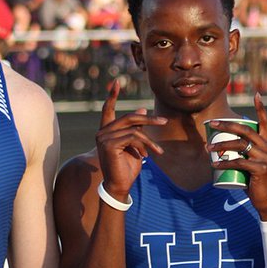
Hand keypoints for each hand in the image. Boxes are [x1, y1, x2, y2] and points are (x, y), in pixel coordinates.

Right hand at [95, 82, 165, 201]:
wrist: (120, 185)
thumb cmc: (127, 166)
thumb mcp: (135, 145)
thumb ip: (136, 128)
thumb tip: (142, 110)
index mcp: (106, 131)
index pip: (107, 109)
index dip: (112, 96)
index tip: (116, 82)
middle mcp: (102, 132)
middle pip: (128, 117)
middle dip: (148, 119)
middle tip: (164, 121)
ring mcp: (103, 138)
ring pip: (134, 129)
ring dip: (149, 140)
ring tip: (156, 152)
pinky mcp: (108, 145)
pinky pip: (133, 137)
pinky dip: (144, 145)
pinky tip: (146, 155)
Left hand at [207, 94, 266, 220]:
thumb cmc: (255, 182)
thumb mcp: (250, 164)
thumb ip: (241, 155)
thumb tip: (218, 147)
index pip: (266, 122)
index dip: (262, 108)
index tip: (257, 94)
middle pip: (246, 130)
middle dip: (227, 125)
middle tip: (212, 124)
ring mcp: (266, 158)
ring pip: (240, 145)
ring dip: (222, 144)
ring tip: (208, 148)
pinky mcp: (261, 169)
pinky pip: (239, 162)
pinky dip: (224, 163)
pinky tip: (214, 164)